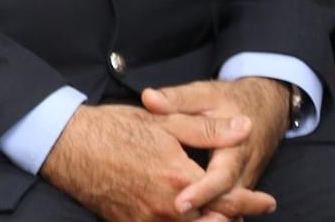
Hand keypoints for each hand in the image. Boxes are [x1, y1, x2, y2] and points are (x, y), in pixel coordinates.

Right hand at [39, 103, 252, 221]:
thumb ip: (208, 130)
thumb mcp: (163, 122)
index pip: (231, 199)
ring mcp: (148, 220)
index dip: (253, 202)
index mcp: (181, 179)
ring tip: (219, 217)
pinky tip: (184, 218)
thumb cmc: (113, 128)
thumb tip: (245, 127)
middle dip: (234, 218)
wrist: (66, 145)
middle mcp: (168, 208)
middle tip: (245, 212)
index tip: (267, 202)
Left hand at [141, 79, 288, 219]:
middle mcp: (244, 169)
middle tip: (174, 216)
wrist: (266, 106)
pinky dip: (214, 212)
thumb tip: (149, 99)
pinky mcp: (242, 184)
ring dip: (211, 215)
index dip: (201, 192)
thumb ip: (177, 99)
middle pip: (228, 200)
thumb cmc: (231, 100)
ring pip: (231, 205)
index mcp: (236, 146)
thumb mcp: (205, 94)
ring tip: (177, 220)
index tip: (179, 203)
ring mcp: (245, 179)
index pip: (221, 177)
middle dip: (205, 213)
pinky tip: (192, 218)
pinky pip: (230, 202)